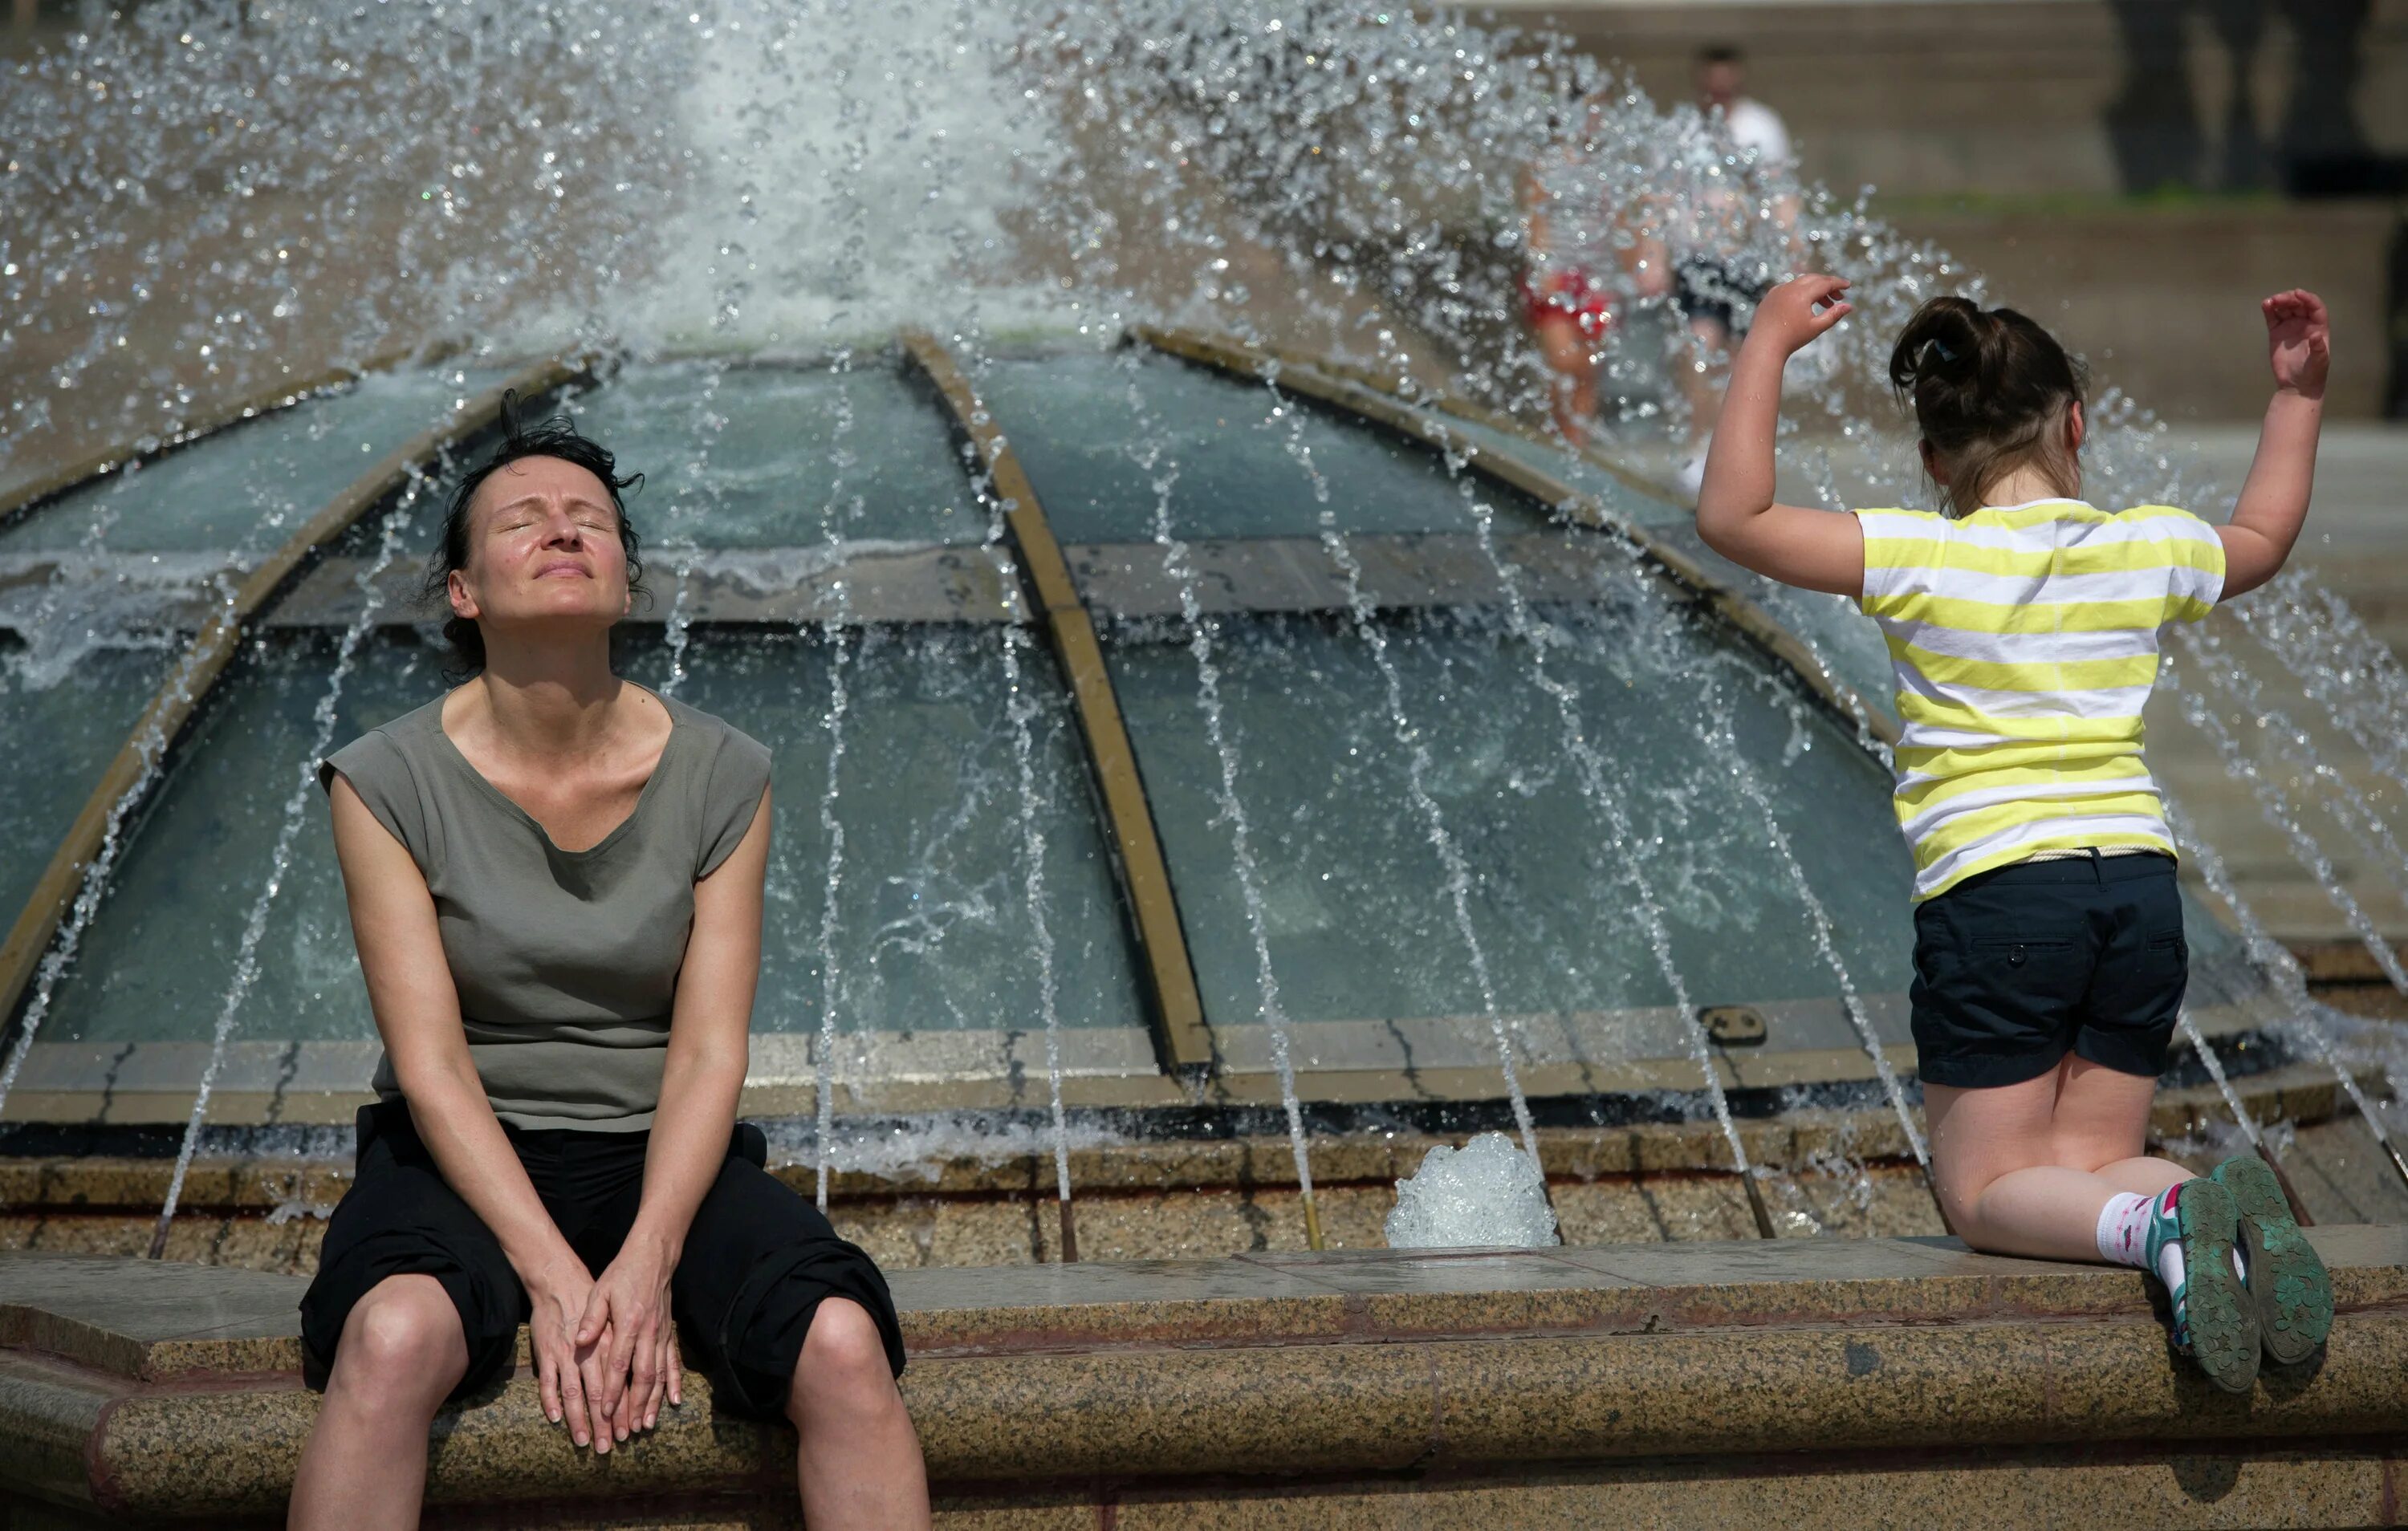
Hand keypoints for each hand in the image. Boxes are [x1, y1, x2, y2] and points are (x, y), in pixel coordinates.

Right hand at [525, 1254, 610, 1451]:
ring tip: (584, 1441)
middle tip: (608, 1446)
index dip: (623, 1408)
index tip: (628, 1430)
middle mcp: (588, 1353)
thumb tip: (635, 1373)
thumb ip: (622, 1345)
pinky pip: (547, 1382)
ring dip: (579, 1419)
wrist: (559, 1281)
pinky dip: (550, 1401)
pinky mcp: (546, 1353)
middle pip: (598, 1394)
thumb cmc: (591, 1300)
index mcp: (609, 1344)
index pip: (619, 1383)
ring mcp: (564, 1355)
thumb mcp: (615, 1318)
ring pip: (573, 1393)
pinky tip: (556, 1419)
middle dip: (604, 1422)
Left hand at [576, 1238, 683, 1448]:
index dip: (614, 1390)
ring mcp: (662, 1335)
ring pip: (660, 1374)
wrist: (653, 1257)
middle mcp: (649, 1333)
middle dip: (635, 1406)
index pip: (620, 1364)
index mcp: (629, 1324)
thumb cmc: (622, 1274)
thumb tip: (579, 1341)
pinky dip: (674, 1383)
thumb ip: (591, 1319)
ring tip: (645, 1425)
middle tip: (627, 1431)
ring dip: (653, 1401)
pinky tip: (673, 1401)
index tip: (606, 1413)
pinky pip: (673, 1362)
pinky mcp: (669, 1334)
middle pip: (643, 1376)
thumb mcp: (599, 1291)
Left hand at [1749, 274, 1851, 357]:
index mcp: (1801, 293)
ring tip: (1825, 305)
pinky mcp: (1769, 297)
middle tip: (1838, 297)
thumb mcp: (1816, 327)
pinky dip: (1800, 293)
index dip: (1838, 283)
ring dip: (1815, 290)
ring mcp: (1777, 291)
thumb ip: (1834, 315)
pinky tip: (1806, 305)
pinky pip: (1788, 289)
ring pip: (1800, 283)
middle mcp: (1788, 288)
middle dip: (1828, 286)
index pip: (1824, 282)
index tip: (1848, 285)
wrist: (1763, 347)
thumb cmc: (1791, 339)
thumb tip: (1849, 306)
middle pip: (1813, 279)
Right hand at [2264, 288, 2329, 400]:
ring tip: (2270, 302)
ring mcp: (2290, 326)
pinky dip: (2269, 310)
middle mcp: (2305, 323)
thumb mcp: (2319, 362)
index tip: (2297, 293)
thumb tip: (2316, 334)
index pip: (2315, 307)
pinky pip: (2273, 317)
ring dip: (2278, 302)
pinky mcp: (2276, 332)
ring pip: (2285, 308)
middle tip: (2279, 299)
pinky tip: (2265, 305)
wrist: (2296, 385)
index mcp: (2318, 326)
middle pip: (2299, 304)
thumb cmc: (2312, 373)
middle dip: (2290, 299)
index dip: (2308, 299)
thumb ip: (2318, 348)